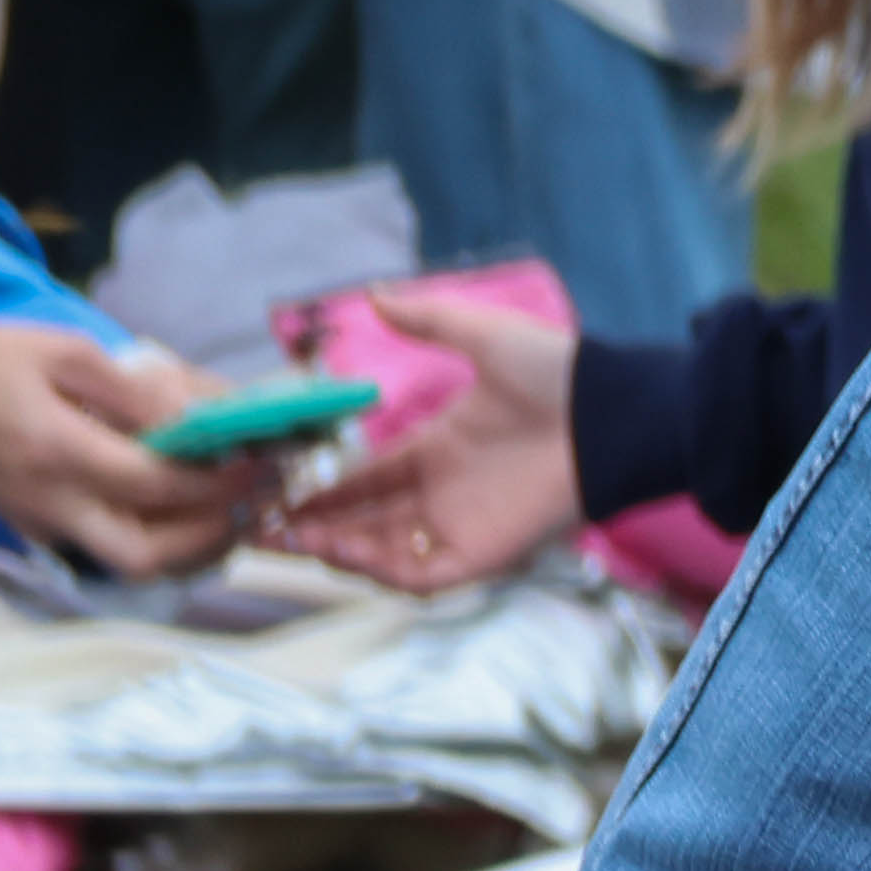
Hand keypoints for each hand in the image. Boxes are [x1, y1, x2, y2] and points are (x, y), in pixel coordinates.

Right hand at [0, 321, 249, 577]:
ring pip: (134, 563)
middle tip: (263, 496)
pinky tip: (197, 505)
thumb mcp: (63, 352)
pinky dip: (163, 538)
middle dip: (216, 533)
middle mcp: (50, 504)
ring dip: (196, 546)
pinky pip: (114, 549)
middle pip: (148, 553)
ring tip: (243, 506)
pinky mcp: (40, 528)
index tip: (273, 456)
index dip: (225, 477)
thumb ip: (137, 389)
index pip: (158, 484)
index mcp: (56, 453)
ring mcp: (43, 525)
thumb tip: (206, 414)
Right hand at [269, 288, 586, 593]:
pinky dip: (382, 571)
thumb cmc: (560, 374)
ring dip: (335, 550)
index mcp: (437, 450)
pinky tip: (344, 552)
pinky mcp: (485, 554)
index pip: (361, 478)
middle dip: (309, 527)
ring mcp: (462, 526)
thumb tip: (375, 293)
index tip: (269, 489)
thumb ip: (428, 318)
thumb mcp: (483, 336)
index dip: (317, 488)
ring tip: (289, 538)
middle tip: (256, 526)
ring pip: (382, 554)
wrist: (614, 413)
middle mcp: (443, 494)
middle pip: (360, 523)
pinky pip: (423, 576)